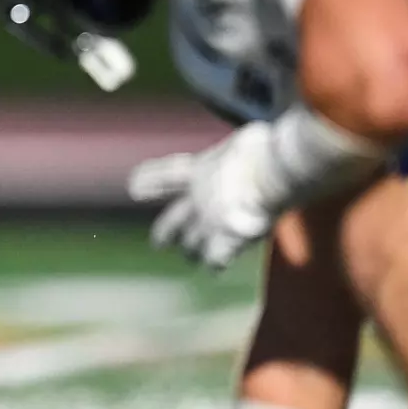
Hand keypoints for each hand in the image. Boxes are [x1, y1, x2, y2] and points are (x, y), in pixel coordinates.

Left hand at [128, 121, 278, 268]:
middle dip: (165, 233)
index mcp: (200, 170)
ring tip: (192, 258)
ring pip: (191, 246)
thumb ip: (240, 150)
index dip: (151, 180)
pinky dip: (216, 264)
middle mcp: (197, 200)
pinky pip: (215, 260)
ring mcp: (208, 223)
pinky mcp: (225, 242)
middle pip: (173, 221)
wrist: (274, 171)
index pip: (168, 175)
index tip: (133, 188)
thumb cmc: (264, 149)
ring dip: (191, 252)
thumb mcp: (245, 140)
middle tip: (158, 244)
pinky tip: (216, 268)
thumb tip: (254, 140)